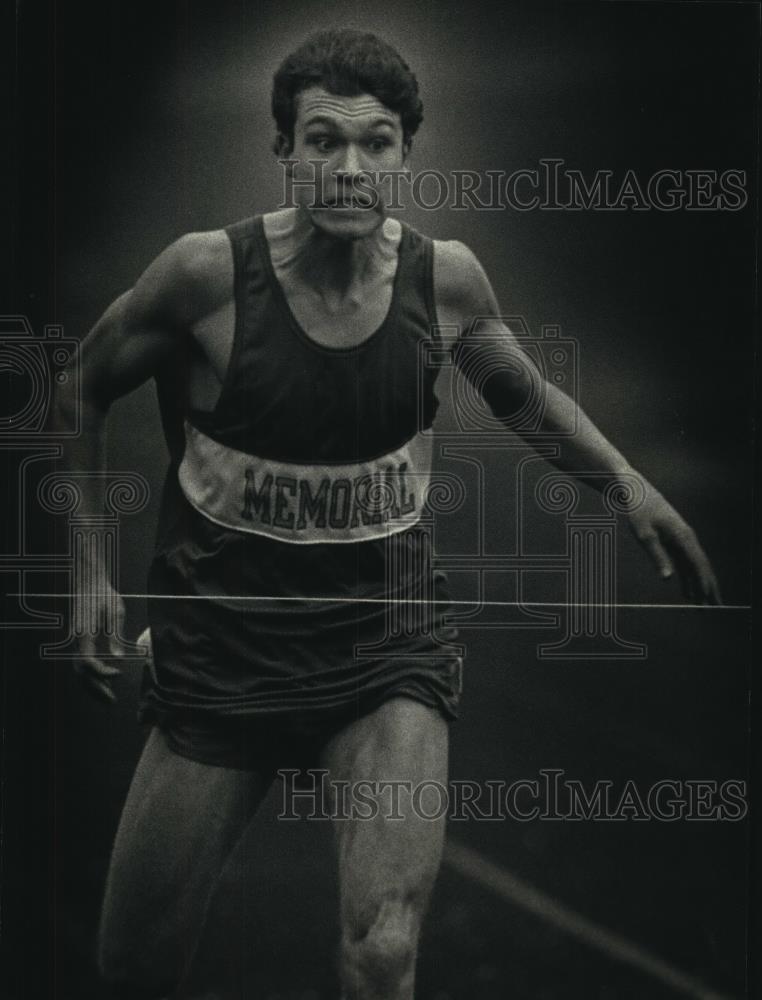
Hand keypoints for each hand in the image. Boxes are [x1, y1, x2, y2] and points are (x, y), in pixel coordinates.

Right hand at [73, 577, 125, 702]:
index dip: (102, 672)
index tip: (119, 674)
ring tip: (109, 698)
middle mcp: (75, 639)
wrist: (89, 582)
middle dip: (96, 688)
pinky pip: (82, 664)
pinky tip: (105, 682)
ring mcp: (75, 641)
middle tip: (112, 701)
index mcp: (83, 632)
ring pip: (79, 670)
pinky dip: (92, 676)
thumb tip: (118, 659)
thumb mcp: (115, 611)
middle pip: (80, 671)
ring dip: (93, 685)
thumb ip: (115, 636)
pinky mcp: (79, 641)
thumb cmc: (104, 594)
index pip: (87, 661)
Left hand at [626, 484, 720, 604]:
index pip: (698, 563)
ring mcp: (682, 540)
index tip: (710, 598)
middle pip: (701, 567)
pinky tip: (687, 592)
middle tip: (714, 608)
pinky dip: (687, 578)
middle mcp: (687, 539)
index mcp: (683, 536)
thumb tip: (668, 578)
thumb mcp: (645, 535)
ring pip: (694, 567)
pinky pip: (684, 564)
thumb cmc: (639, 511)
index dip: (705, 582)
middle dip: (708, 588)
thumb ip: (657, 556)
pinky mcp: (674, 542)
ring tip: (701, 606)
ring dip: (698, 586)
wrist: (636, 492)